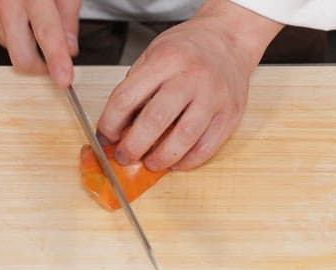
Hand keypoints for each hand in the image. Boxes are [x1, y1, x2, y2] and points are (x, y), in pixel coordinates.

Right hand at [0, 0, 80, 86]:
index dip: (56, 59)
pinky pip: (4, 39)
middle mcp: (5, 2)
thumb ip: (69, 18)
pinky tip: (21, 18)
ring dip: (29, 46)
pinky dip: (17, 36)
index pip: (46, 32)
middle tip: (56, 63)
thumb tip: (70, 50)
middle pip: (22, 55)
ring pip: (13, 50)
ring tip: (35, 18)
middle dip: (41, 68)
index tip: (64, 79)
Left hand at [97, 0, 282, 170]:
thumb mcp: (154, 54)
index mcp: (166, 59)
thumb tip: (119, 128)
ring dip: (161, 158)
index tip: (105, 137)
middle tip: (124, 157)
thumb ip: (136, 87)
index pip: (127, 97)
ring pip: (184, 138)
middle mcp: (192, 77)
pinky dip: (187, 161)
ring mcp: (215, 97)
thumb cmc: (188, 49)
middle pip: (155, 120)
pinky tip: (175, 161)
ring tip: (150, 163)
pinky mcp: (231, 115)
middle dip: (133, 146)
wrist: (229, 39)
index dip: (110, 124)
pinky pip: (207, 147)